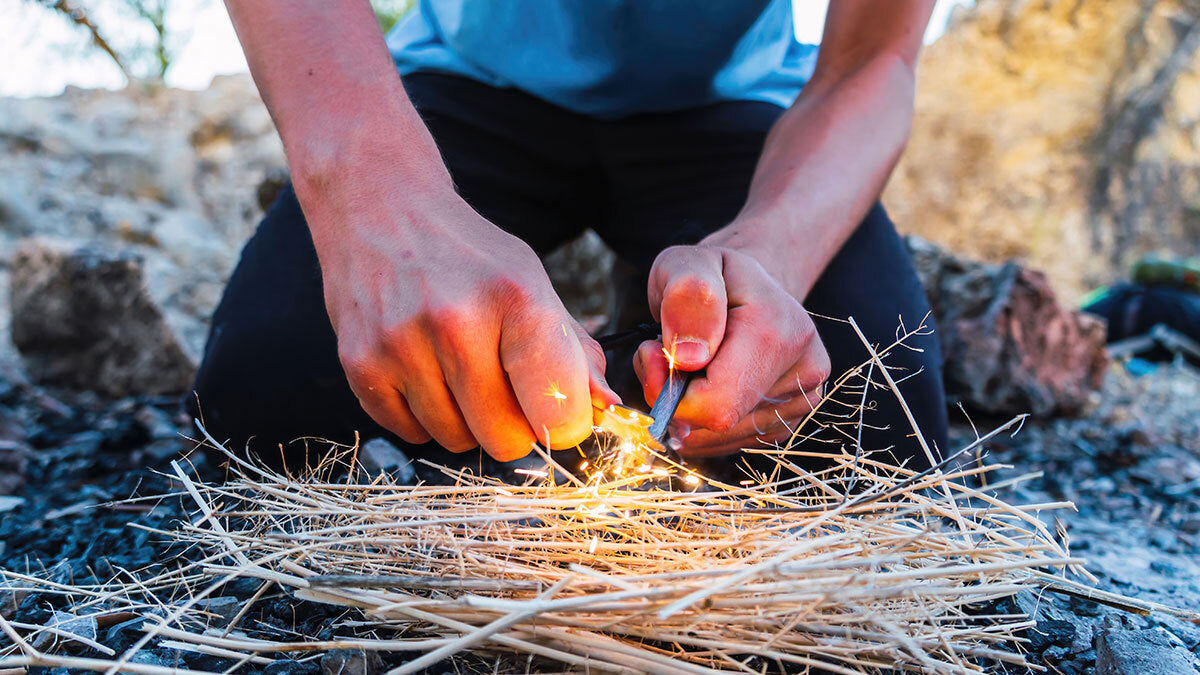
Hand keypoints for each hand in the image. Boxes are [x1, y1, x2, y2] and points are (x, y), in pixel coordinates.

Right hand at [307, 186, 617, 461]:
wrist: (380, 209)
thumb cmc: (467, 254)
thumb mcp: (532, 282)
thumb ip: (572, 350)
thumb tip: (605, 408)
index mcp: (516, 299)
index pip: (556, 413)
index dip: (563, 425)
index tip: (555, 412)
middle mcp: (456, 323)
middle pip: (505, 439)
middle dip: (512, 427)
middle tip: (502, 390)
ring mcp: (401, 346)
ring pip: (455, 441)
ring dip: (463, 420)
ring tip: (454, 368)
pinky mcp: (358, 363)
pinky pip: (408, 433)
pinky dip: (421, 416)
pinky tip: (421, 370)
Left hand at [633, 245, 829, 455]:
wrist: (748, 288)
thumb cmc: (711, 275)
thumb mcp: (686, 265)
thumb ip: (686, 298)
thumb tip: (688, 358)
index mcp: (782, 333)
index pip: (716, 406)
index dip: (669, 392)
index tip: (653, 354)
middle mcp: (805, 373)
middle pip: (716, 425)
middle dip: (675, 398)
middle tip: (665, 354)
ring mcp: (801, 401)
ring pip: (716, 438)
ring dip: (685, 409)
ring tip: (688, 363)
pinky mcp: (788, 421)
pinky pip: (725, 443)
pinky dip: (700, 419)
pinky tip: (703, 383)